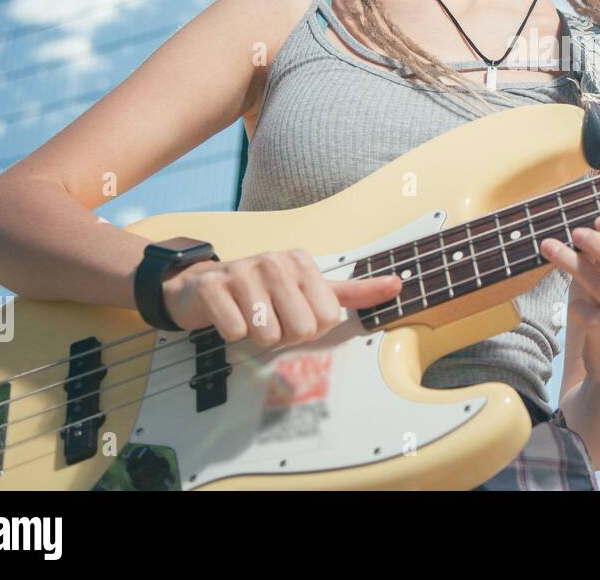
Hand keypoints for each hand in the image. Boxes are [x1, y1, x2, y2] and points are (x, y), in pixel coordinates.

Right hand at [162, 249, 402, 346]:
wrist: (202, 287)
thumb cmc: (263, 293)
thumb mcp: (310, 288)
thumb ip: (354, 291)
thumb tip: (398, 284)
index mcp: (301, 261)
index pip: (327, 319)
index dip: (310, 329)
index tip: (293, 315)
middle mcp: (275, 261)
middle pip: (300, 329)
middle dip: (284, 336)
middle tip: (270, 320)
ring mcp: (242, 270)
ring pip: (267, 334)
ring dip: (257, 337)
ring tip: (249, 317)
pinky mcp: (212, 286)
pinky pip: (236, 331)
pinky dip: (232, 334)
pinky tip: (228, 316)